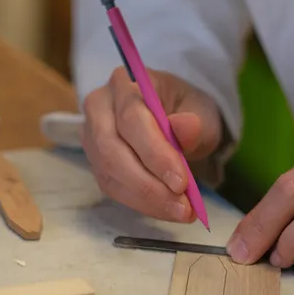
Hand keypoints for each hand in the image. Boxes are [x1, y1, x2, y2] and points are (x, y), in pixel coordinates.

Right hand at [82, 67, 222, 221]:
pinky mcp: (95, 161)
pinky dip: (140, 203)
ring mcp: (92, 135)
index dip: (155, 153)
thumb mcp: (201, 111)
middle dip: (148, 184)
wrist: (175, 117)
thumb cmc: (187, 110)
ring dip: (145, 198)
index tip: (181, 182)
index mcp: (126, 83)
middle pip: (112, 149)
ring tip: (180, 211)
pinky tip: (166, 209)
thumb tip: (186, 127)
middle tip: (182, 206)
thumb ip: (195, 122)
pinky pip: (112, 187)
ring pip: (109, 173)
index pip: (132, 119)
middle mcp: (100, 106)